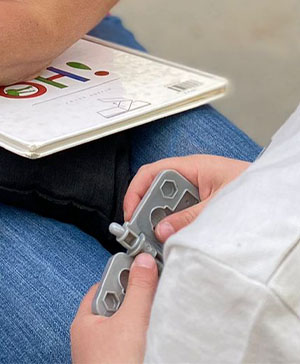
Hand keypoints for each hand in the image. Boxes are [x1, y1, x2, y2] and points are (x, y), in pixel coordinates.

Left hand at [71, 252, 157, 363]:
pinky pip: (129, 347)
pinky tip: (151, 346)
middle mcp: (90, 338)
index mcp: (85, 321)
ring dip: (140, 325)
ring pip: (125, 329)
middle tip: (150, 305)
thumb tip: (143, 261)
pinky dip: (141, 343)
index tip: (143, 270)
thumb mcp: (132, 320)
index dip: (123, 276)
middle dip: (135, 303)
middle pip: (116, 306)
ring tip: (152, 329)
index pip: (104, 284)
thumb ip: (139, 288)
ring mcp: (102, 356)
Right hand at [124, 154, 249, 242]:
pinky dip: (178, 229)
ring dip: (165, 224)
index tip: (131, 215)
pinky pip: (183, 217)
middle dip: (150, 213)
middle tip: (147, 235)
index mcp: (192, 167)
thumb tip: (163, 229)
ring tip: (164, 241)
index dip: (136, 192)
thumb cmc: (254, 187)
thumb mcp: (218, 204)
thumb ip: (190, 217)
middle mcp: (192, 178)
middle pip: (157, 193)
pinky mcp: (204, 208)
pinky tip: (180, 240)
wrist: (279, 198)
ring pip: (170, 208)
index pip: (151, 172)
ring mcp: (198, 194)